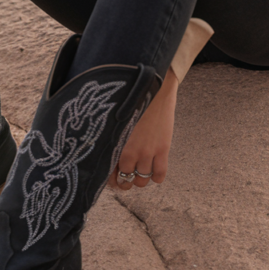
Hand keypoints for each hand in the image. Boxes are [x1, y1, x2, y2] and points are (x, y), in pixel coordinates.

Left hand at [108, 69, 177, 190]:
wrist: (155, 88)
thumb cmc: (133, 100)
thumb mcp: (117, 119)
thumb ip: (112, 136)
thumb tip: (105, 152)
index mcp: (115, 142)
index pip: (109, 171)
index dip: (110, 178)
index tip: (112, 177)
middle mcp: (130, 150)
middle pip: (125, 179)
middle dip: (125, 181)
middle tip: (127, 176)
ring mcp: (147, 151)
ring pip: (142, 181)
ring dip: (140, 179)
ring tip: (140, 171)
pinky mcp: (162, 149)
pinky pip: (159, 175)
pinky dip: (156, 177)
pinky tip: (154, 169)